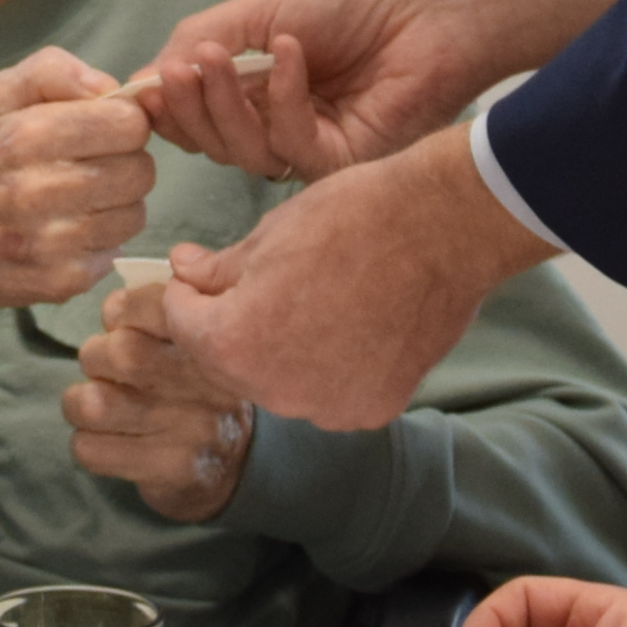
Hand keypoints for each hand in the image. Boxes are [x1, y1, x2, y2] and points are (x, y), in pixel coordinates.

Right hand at [0, 48, 157, 324]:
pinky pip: (116, 251)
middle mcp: (40, 189)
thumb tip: (110, 88)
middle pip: (141, 170)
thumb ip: (52, 71)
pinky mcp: (62, 281)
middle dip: (123, 163)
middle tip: (89, 167)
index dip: (121, 123)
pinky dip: (99, 241)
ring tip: (77, 200)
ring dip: (115, 205)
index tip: (100, 131)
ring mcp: (53, 242)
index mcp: (27, 135)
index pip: (128, 124)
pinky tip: (66, 232)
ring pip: (135, 213)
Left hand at [68, 282, 255, 521]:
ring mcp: (190, 429)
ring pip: (96, 404)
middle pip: (120, 352)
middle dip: (95, 356)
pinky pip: (92, 449)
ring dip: (80, 402)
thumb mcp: (199, 346)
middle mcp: (207, 383)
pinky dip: (86, 443)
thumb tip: (113, 305)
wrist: (238, 466)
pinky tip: (105, 440)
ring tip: (94, 404)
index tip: (118, 323)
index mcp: (213, 340)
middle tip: (103, 368)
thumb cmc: (201, 391)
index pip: (158, 303)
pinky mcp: (170, 469)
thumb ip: (165, 315)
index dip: (121, 309)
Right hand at [136, 0, 620, 180]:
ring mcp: (311, 148)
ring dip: (226, 102)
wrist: (428, 4)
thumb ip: (199, 42)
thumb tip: (141, 82)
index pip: (196, 119)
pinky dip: (282, 98)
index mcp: (257, 92)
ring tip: (224, 56)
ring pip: (244, 154)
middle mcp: (280, 126)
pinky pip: (292, 147)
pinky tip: (291, 55)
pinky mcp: (343, 164)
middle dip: (189, 108)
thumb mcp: (257, 10)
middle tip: (183, 70)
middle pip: (212, 144)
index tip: (144, 86)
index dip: (169, 107)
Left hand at [164, 124, 551, 429]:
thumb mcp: (269, 234)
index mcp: (234, 343)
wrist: (443, 227)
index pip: (183, 325)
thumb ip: (218, 270)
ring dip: (281, 353)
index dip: (187, 295)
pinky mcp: (374, 409)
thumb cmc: (351, 217)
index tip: (200, 277)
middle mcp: (275, 391)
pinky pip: (332, 393)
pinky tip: (353, 328)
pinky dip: (332, 369)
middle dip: (230, 326)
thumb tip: (183, 271)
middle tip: (259, 286)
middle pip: (229, 362)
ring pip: (281, 382)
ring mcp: (328, 408)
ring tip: (315, 304)